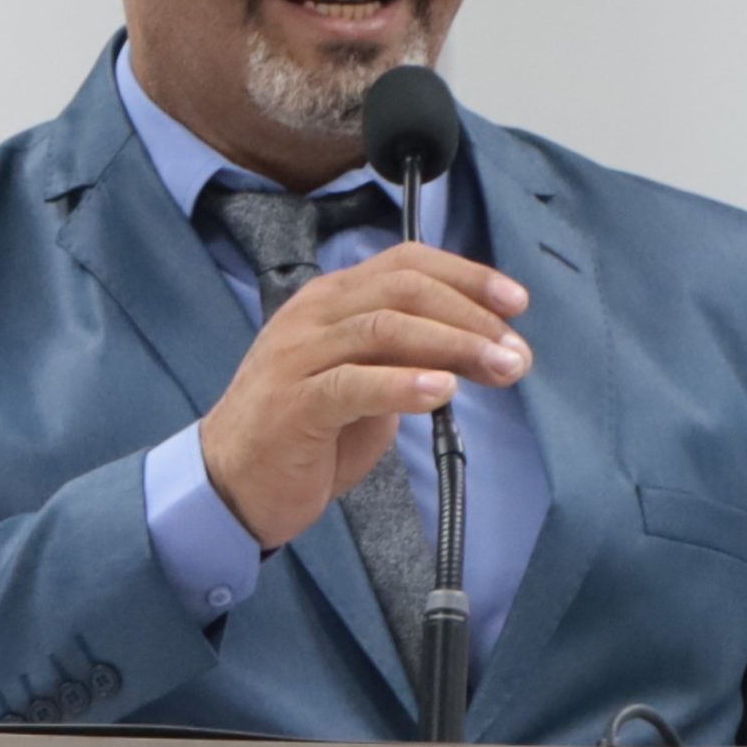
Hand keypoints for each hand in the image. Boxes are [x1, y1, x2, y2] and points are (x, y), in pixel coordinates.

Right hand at [198, 242, 530, 549]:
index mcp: (333, 299)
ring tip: (499, 369)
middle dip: (471, 316)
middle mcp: (313, 315)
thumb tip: (479, 347)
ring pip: (384, 328)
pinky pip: (353, 383)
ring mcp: (297, 356)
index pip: (406, 263)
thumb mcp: (367, 381)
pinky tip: (442, 392)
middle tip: (515, 352)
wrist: (231, 484)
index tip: (515, 303)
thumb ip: (409, 356)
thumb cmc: (306, 433)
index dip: (467, 276)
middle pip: (403, 290)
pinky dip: (403, 385)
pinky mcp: (292, 403)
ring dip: (453, 346)